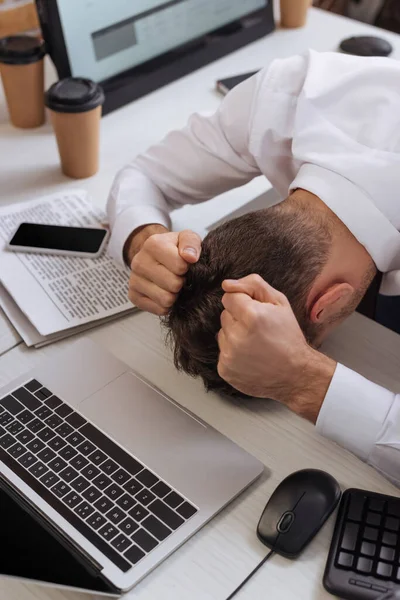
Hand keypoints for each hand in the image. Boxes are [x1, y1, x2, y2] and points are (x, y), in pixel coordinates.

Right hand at [126, 225, 201, 315]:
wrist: (156, 256)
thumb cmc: (174, 249)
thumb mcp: (187, 238)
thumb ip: (191, 243)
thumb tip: (190, 257)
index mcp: (152, 244)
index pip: (180, 266)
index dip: (187, 268)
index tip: (184, 265)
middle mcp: (139, 262)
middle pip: (174, 285)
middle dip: (181, 282)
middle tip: (179, 277)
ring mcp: (134, 280)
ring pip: (166, 300)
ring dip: (175, 295)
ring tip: (172, 286)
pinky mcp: (134, 296)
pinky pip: (159, 310)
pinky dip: (166, 305)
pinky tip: (165, 293)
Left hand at [217, 275, 335, 421]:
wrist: (295, 374)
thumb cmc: (288, 336)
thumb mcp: (279, 302)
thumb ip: (253, 285)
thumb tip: (227, 284)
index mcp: (252, 316)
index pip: (229, 297)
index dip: (243, 302)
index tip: (256, 312)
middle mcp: (237, 337)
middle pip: (225, 315)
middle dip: (239, 319)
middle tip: (258, 330)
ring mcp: (229, 356)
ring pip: (222, 333)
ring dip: (235, 335)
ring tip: (255, 344)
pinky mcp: (225, 370)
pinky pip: (222, 352)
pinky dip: (233, 353)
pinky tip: (250, 357)